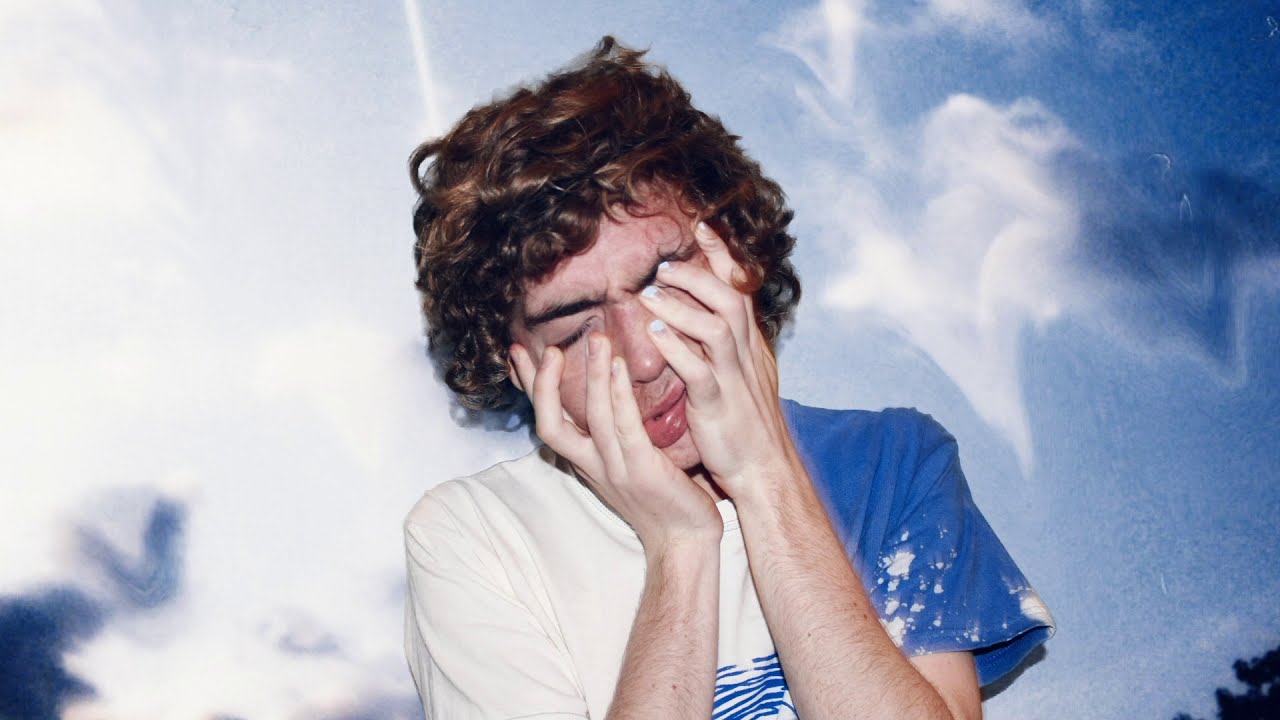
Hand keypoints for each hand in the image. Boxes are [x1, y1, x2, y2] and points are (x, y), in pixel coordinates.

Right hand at [509, 335, 722, 554]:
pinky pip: (625, 427)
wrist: (685, 540)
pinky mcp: (643, 471)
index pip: (546, 420)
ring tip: (596, 340)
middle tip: (546, 348)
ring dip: (591, 375)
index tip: (517, 353)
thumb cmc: (662, 498)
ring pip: (592, 418)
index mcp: (584, 461)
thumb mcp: (626, 463)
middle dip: (543, 385)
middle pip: (550, 424)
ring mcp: (616, 469)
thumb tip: (610, 391)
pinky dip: (619, 395)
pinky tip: (620, 366)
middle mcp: (592, 465)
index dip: (530, 388)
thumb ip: (613, 432)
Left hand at [637, 221, 805, 502]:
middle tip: (664, 266)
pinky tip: (655, 337)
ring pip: (717, 327)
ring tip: (651, 295)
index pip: (740, 288)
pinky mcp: (719, 406)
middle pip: (731, 298)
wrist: (765, 471)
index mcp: (750, 345)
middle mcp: (745, 355)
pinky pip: (700, 372)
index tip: (701, 225)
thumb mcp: (743, 375)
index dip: (722, 255)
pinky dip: (678, 351)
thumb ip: (728, 343)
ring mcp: (734, 379)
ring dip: (682, 307)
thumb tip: (709, 315)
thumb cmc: (747, 424)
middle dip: (698, 275)